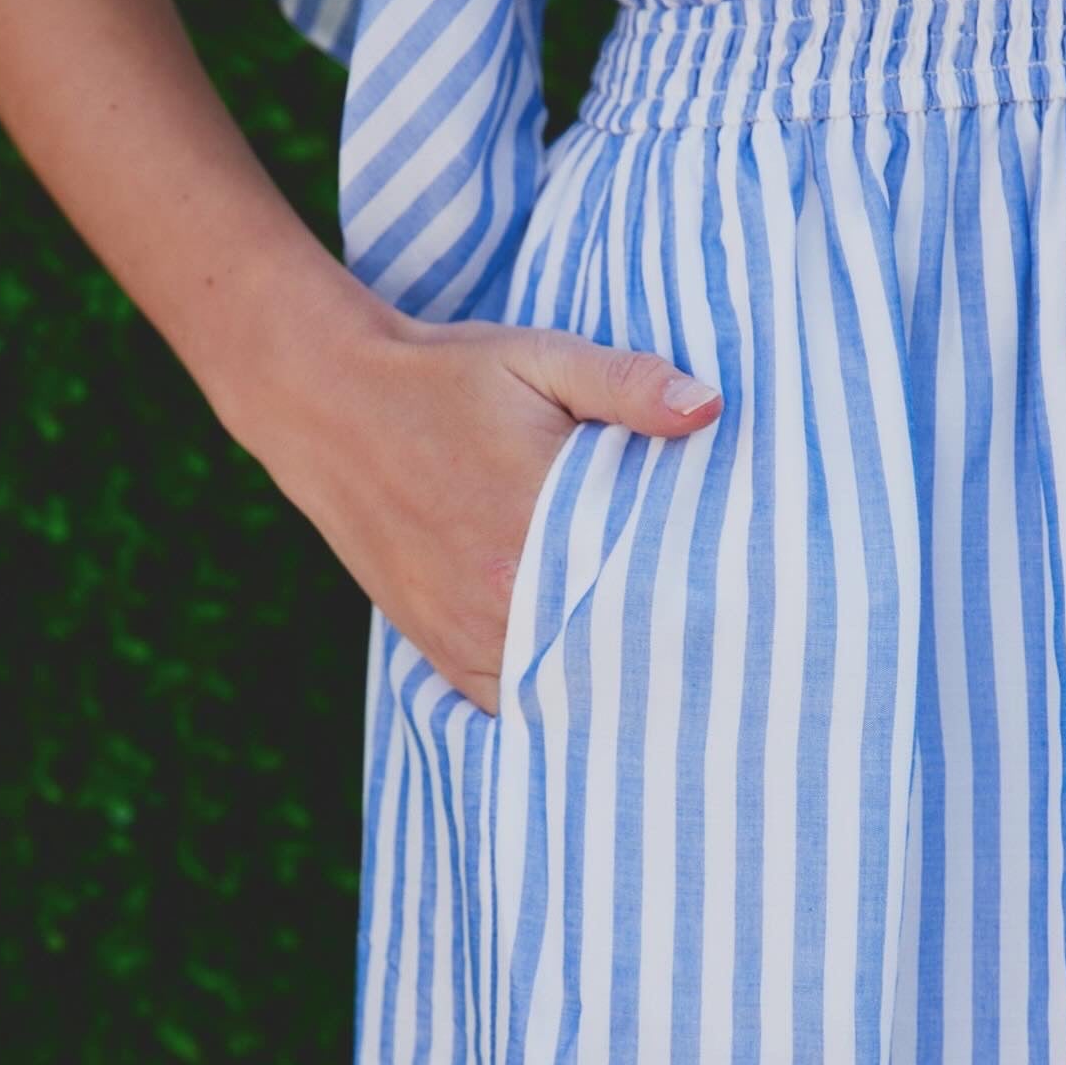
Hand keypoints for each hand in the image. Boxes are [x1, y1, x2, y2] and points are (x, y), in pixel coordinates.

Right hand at [215, 281, 723, 714]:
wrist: (329, 403)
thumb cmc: (446, 378)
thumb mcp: (540, 358)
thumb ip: (626, 383)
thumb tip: (709, 407)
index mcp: (538, 518)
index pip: (648, 584)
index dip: (697, 602)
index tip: (737, 607)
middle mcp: (502, 593)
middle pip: (613, 651)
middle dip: (665, 656)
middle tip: (720, 658)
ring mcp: (468, 631)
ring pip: (564, 692)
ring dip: (611, 688)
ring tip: (668, 684)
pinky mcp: (441, 649)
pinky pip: (510, 707)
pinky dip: (551, 704)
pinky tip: (591, 694)